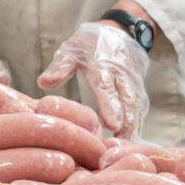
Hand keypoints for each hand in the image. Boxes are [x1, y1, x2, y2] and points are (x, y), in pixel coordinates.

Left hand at [38, 22, 149, 137]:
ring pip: (137, 109)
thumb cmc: (91, 44)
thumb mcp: (72, 49)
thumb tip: (44, 82)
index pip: (108, 87)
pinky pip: (140, 113)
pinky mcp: (140, 94)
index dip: (111, 106)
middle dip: (127, 124)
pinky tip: (132, 148)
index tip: (112, 124)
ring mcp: (134, 86)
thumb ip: (60, 67)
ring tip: (127, 153)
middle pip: (128, 102)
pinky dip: (137, 129)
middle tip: (121, 146)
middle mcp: (123, 77)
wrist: (122, 32)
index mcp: (104, 66)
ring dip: (133, 130)